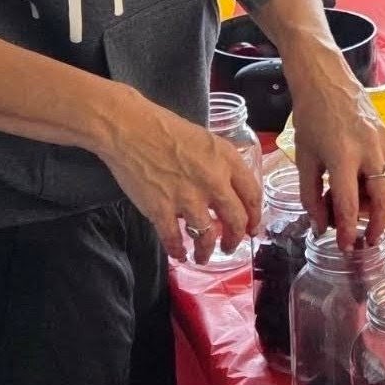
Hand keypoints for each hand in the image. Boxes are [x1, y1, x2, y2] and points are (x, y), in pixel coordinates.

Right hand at [100, 89, 261, 263]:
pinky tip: (178, 254)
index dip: (255, 217)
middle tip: (230, 246)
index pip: (252, 195)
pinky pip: (174, 239)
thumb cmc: (164, 128)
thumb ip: (220, 163)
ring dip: (206, 251)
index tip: (252, 228)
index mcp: (226, 159)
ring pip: (207, 236)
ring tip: (202, 257)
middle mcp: (213, 181)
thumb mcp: (205, 139)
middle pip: (236, 220)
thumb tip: (227, 185)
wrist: (129, 128)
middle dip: (235, 239)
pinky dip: (177, 250)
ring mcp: (187, 198)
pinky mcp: (161, 210)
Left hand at [286, 53, 384, 250]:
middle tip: (368, 241)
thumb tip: (321, 225)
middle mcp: (368, 150)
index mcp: (342, 155)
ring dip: (378, 203)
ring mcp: (382, 141)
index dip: (347, 229)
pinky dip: (383, 184)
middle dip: (376, 224)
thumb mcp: (304, 158)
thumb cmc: (310, 117)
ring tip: (360, 209)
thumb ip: (311, 195)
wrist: (326, 78)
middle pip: (381, 198)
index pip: (348, 203)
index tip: (345, 246)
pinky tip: (367, 186)